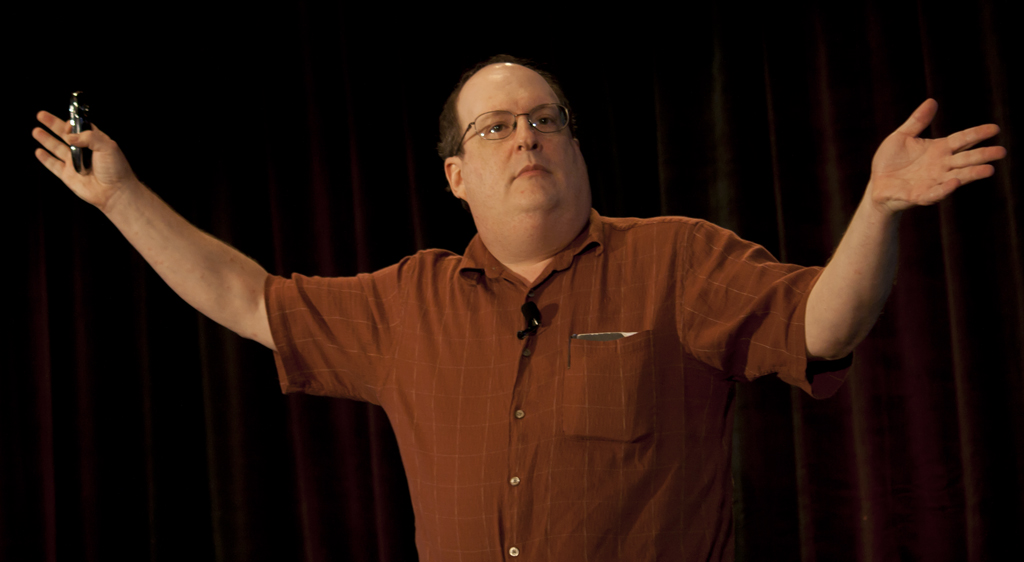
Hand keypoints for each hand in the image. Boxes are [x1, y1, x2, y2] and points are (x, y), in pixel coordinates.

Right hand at [32, 110, 137, 212]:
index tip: (68, 126)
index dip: (72, 124)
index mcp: (95, 141)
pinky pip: (54, 165)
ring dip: (46, 139)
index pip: (80, 127)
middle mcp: (83, 151)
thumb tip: (70, 136)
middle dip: (53, 124)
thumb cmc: (116, 169)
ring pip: (56, 148)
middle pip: (65, 135)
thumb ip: (89, 137)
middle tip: (41, 115)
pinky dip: (45, 158)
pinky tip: (38, 151)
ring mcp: (75, 163)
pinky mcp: (68, 175)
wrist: (115, 192)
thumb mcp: (108, 147)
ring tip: (36, 131)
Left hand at [869, 99, 1006, 213]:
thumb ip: (917, 121)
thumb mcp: (901, 137)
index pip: (963, 139)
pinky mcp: (920, 195)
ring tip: (989, 170)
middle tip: (1001, 151)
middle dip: (983, 155)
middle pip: (966, 158)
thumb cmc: (890, 161)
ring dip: (972, 174)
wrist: (876, 184)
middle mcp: (941, 165)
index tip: (995, 128)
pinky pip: (935, 193)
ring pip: (958, 177)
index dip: (978, 134)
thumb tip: (932, 101)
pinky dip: (944, 189)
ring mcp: (933, 181)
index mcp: (939, 149)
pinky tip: (955, 183)